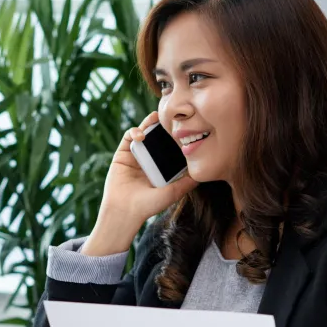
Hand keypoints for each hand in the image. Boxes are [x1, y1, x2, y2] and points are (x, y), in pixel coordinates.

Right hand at [82, 111, 198, 255]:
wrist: (125, 211)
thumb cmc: (149, 205)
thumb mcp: (173, 193)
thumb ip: (187, 183)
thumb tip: (203, 174)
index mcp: (160, 168)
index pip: (169, 147)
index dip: (175, 137)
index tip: (184, 128)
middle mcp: (148, 160)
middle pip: (157, 137)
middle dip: (162, 126)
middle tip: (171, 116)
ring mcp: (135, 156)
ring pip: (143, 133)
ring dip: (149, 123)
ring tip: (156, 116)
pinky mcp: (122, 154)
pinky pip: (129, 137)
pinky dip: (135, 131)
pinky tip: (141, 135)